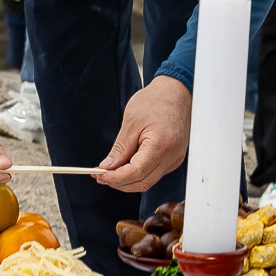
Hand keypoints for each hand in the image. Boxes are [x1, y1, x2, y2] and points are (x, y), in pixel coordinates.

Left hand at [99, 75, 190, 193]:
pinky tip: (125, 166)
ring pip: (148, 181)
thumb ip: (120, 148)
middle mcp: (172, 156)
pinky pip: (154, 173)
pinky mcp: (174, 158)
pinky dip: (138, 173)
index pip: (136, 172)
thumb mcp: (132, 121)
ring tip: (109, 171)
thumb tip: (107, 167)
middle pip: (142, 182)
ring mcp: (175, 159)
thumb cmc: (155, 101)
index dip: (116, 178)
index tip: (99, 175)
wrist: (176, 92)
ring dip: (127, 180)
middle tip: (100, 175)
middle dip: (119, 182)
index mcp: (161, 145)